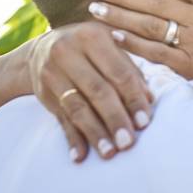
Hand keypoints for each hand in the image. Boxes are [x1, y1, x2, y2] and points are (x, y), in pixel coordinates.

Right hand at [30, 23, 152, 160]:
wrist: (43, 49)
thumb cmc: (91, 50)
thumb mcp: (111, 48)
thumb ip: (131, 70)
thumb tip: (150, 100)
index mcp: (93, 37)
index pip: (119, 73)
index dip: (133, 99)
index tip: (145, 122)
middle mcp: (68, 52)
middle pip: (97, 91)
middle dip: (115, 118)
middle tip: (128, 142)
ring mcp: (52, 73)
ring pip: (77, 107)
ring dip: (94, 133)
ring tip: (109, 153)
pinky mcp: (44, 93)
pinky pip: (60, 119)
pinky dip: (71, 139)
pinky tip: (80, 156)